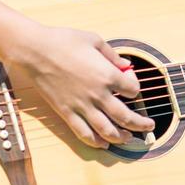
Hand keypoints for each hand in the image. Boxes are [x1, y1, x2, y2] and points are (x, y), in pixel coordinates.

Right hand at [6, 22, 154, 148]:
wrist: (35, 51)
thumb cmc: (64, 41)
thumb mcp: (95, 40)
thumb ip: (112, 55)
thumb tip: (125, 65)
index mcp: (107, 75)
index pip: (133, 90)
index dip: (135, 87)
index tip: (129, 83)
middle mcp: (98, 94)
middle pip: (126, 116)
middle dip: (140, 124)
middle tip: (149, 126)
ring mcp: (82, 106)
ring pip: (107, 130)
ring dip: (122, 137)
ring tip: (130, 138)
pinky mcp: (66, 113)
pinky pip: (84, 133)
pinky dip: (96, 142)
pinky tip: (104, 144)